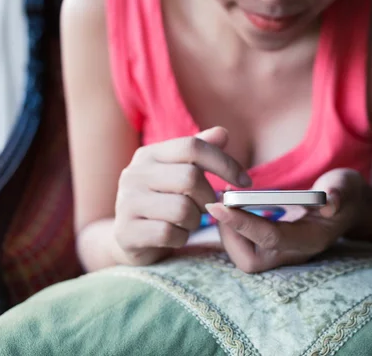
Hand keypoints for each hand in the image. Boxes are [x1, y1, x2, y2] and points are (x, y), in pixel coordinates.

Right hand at [113, 126, 250, 265]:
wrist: (129, 237)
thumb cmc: (163, 201)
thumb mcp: (180, 172)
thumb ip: (201, 152)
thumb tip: (223, 133)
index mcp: (149, 154)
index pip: (193, 146)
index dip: (224, 163)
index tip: (244, 181)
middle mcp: (134, 174)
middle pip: (190, 178)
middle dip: (208, 197)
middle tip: (208, 207)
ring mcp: (127, 203)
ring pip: (182, 209)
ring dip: (195, 220)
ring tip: (188, 221)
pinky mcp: (126, 232)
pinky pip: (170, 233)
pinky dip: (181, 237)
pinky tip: (175, 235)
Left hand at [207, 168, 371, 272]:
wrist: (348, 206)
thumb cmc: (345, 194)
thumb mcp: (345, 188)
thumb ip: (339, 194)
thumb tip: (330, 202)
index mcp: (311, 239)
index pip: (271, 239)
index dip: (243, 223)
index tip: (219, 205)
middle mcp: (294, 252)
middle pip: (250, 261)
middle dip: (229, 234)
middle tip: (221, 203)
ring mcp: (282, 252)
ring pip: (243, 258)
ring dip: (227, 232)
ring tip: (223, 202)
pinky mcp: (273, 247)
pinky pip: (244, 248)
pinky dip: (231, 230)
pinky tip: (229, 207)